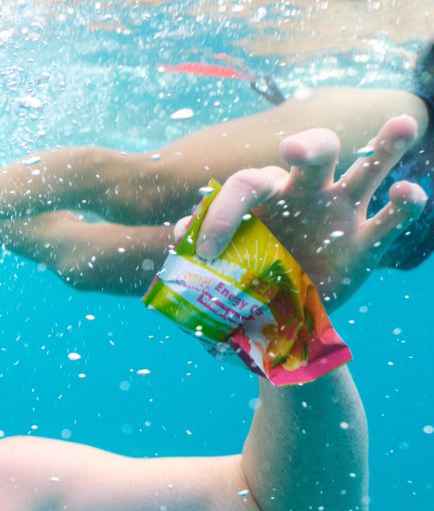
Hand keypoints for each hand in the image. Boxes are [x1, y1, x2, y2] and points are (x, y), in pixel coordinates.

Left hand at [192, 115, 427, 310]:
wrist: (277, 311)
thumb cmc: (246, 275)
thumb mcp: (218, 266)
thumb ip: (201, 249)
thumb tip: (180, 234)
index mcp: (265, 195)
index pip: (245, 185)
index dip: (221, 213)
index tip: (205, 252)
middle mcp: (306, 193)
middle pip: (315, 152)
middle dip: (308, 145)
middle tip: (294, 150)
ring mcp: (341, 213)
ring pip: (366, 170)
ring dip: (387, 146)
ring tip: (402, 125)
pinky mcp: (366, 242)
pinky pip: (391, 219)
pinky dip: (404, 203)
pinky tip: (406, 192)